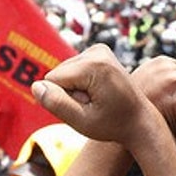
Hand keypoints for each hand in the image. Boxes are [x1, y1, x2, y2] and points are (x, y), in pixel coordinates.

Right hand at [32, 45, 162, 146]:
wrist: (140, 120)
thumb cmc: (113, 125)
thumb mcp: (82, 122)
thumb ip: (57, 104)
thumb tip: (36, 86)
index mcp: (94, 66)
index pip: (52, 80)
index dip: (63, 100)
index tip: (87, 109)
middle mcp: (97, 52)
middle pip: (58, 74)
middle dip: (69, 93)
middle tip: (93, 106)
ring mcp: (99, 50)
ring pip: (64, 72)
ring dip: (75, 89)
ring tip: (97, 100)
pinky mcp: (99, 52)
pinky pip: (74, 69)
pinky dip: (81, 83)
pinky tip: (98, 93)